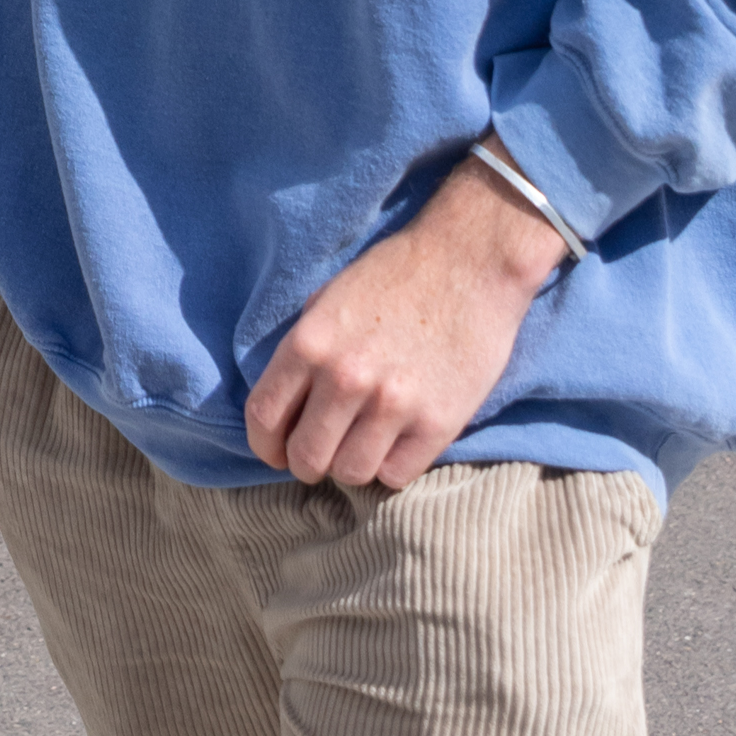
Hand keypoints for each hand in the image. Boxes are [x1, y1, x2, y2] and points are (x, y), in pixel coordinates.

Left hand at [243, 144, 565, 491]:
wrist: (471, 259)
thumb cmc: (396, 276)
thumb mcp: (328, 299)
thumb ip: (303, 351)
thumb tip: (285, 404)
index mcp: (309, 344)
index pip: (264, 419)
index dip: (266, 445)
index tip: (277, 452)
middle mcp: (345, 378)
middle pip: (306, 457)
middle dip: (308, 463)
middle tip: (324, 452)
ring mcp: (393, 404)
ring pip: (351, 473)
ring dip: (352, 465)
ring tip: (364, 444)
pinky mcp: (438, 422)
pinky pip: (397, 476)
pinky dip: (393, 466)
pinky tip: (399, 442)